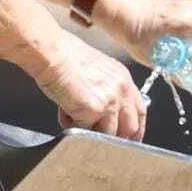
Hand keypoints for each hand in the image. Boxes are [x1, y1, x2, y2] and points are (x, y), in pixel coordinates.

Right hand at [29, 27, 147, 141]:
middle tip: (99, 137)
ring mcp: (110, 101)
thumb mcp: (95, 68)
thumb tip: (100, 107)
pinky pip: (86, 131)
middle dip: (116, 136)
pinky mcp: (94, 111)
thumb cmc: (64, 55)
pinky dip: (73, 126)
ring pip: (108, 134)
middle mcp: (122, 89)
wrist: (52, 53)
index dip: (134, 128)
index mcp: (123, 77)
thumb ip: (104, 88)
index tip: (128, 136)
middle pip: (131, 127)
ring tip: (70, 113)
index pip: (139, 111)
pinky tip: (63, 111)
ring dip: (90, 129)